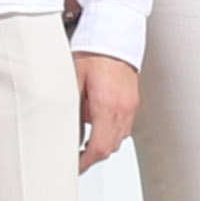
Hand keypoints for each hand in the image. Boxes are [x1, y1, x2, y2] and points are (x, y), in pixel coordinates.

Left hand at [70, 51, 139, 168]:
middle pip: (110, 147)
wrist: (113, 34)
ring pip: (119, 139)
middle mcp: (122, 109)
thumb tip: (67, 132)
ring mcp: (130, 106)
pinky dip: (111, 132)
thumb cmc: (92, 54)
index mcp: (106, 105)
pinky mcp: (133, 102)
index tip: (74, 166)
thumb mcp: (72, 82)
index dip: (86, 161)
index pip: (99, 147)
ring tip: (84, 142)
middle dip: (93, 155)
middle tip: (76, 157)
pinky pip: (124, 127)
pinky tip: (98, 125)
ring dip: (103, 144)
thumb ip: (70, 110)